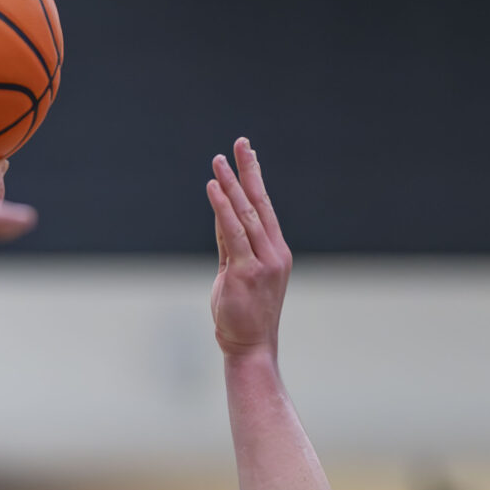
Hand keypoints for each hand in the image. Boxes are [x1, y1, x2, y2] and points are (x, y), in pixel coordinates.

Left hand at [207, 137, 292, 357]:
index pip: (265, 208)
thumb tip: (222, 217)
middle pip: (260, 203)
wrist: (250, 346)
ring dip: (232, 185)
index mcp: (275, 251)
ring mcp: (262, 262)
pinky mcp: (245, 272)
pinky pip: (232, 233)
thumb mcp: (237, 273)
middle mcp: (274, 252)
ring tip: (220, 161)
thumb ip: (231, 245)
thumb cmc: (243, 314)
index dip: (256, 180)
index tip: (250, 155)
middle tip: (240, 142)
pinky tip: (214, 188)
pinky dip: (222, 208)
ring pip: (246, 214)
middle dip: (249, 171)